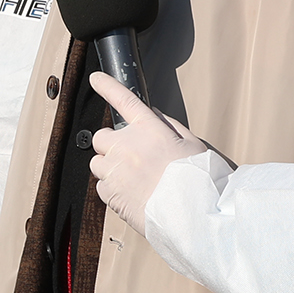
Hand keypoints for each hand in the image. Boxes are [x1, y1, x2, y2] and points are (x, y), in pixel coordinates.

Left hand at [88, 73, 206, 233]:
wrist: (192, 214)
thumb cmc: (198, 179)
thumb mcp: (193, 144)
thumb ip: (170, 126)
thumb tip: (154, 115)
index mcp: (149, 130)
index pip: (124, 99)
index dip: (107, 86)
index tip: (96, 78)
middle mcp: (127, 146)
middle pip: (101, 137)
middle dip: (110, 145)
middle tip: (129, 158)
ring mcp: (116, 169)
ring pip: (97, 163)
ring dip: (109, 169)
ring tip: (133, 181)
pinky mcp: (110, 193)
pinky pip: (101, 187)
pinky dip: (112, 190)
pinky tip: (132, 195)